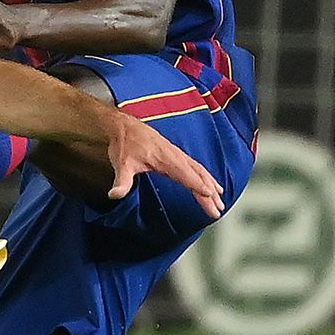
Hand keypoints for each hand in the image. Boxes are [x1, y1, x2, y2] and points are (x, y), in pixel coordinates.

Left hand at [103, 113, 225, 219]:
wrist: (124, 125)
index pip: (184, 174)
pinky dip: (205, 176)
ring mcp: (176, 154)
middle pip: (196, 174)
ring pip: (198, 170)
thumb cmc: (124, 144)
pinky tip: (210, 184)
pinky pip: (195, 166)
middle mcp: (174, 155)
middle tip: (218, 209)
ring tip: (220, 200)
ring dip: (210, 185)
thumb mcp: (121, 163)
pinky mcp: (175, 154)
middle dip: (208, 192)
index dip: (197, 184)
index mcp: (164, 158)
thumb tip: (114, 195)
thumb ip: (121, 180)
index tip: (210, 194)